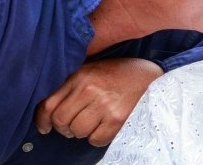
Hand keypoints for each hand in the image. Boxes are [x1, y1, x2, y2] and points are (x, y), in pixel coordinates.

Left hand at [34, 58, 162, 145]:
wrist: (153, 75)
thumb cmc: (121, 73)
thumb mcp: (94, 69)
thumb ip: (73, 83)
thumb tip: (49, 108)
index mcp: (81, 75)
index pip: (49, 103)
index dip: (43, 120)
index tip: (46, 127)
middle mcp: (90, 89)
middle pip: (61, 120)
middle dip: (64, 128)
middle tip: (73, 126)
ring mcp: (104, 104)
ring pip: (77, 131)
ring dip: (82, 132)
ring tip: (93, 124)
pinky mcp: (117, 118)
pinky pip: (96, 139)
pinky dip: (97, 137)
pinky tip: (105, 127)